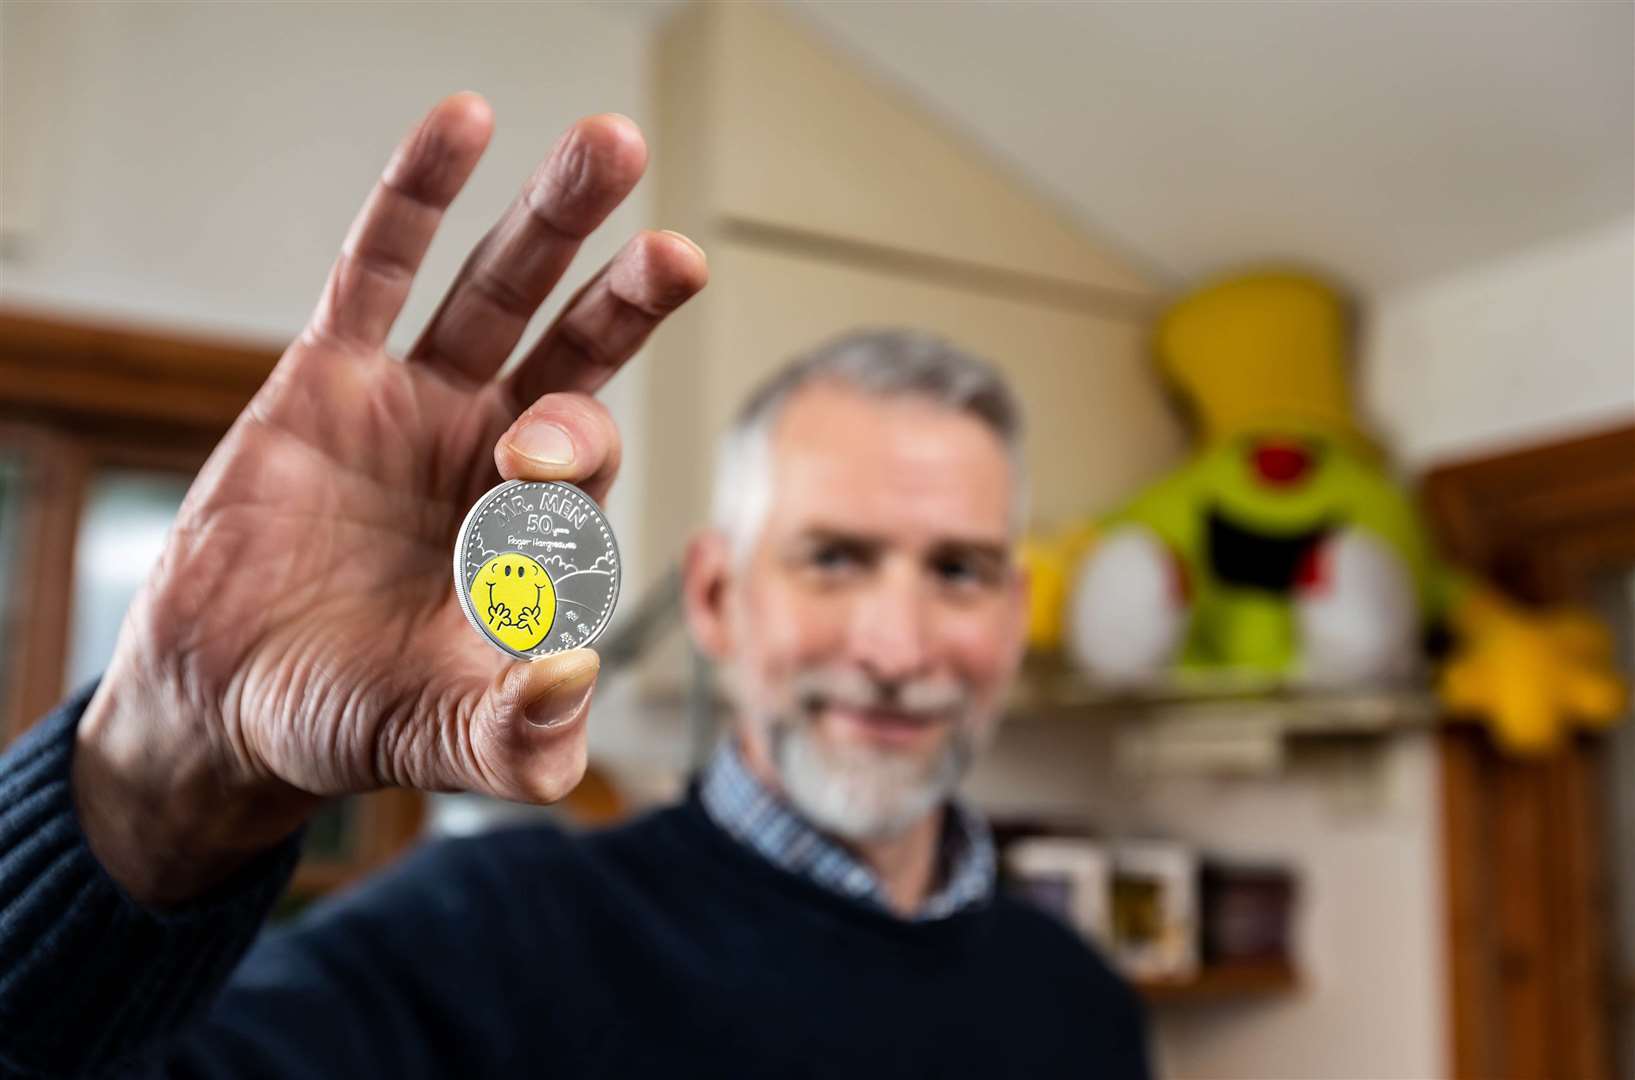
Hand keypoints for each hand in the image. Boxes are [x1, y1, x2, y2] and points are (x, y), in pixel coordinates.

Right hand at [71, 94, 706, 903]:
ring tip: (608, 146)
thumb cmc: (351, 717)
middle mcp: (495, 456)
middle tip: (676, 258)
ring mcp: (421, 406)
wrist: (230, 697)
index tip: (519, 479)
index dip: (570, 462)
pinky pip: (379, 270)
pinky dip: (417, 199)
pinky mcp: (334, 375)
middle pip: (581, 355)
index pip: (588, 472)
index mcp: (540, 532)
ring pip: (499, 292)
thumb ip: (513, 735)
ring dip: (553, 221)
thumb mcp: (440, 739)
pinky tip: (465, 125)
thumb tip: (571, 681)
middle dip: (628, 304)